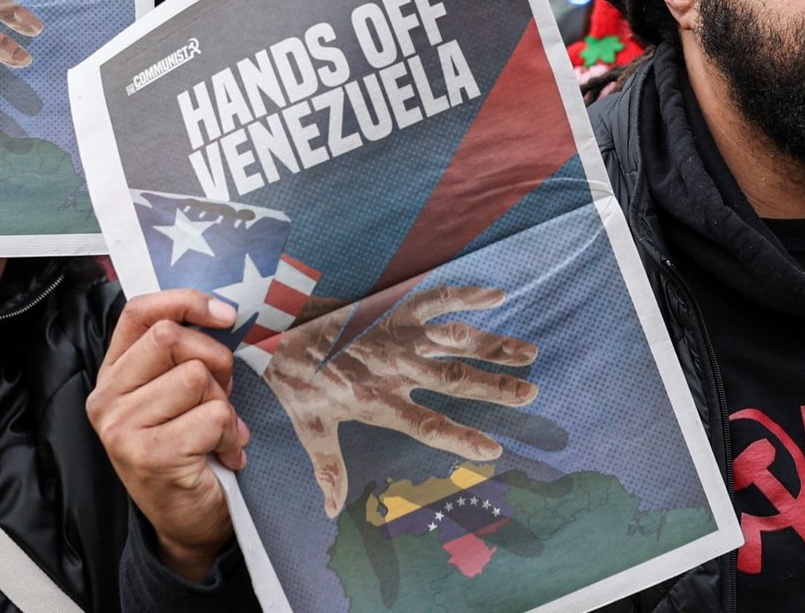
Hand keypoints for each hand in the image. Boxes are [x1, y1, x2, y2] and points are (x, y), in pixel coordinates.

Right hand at [89, 291, 246, 581]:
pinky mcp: (147, 455)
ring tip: (216, 433)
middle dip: (215, 361)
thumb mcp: (178, 393)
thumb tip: (223, 312)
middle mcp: (107, 398)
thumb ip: (183, 354)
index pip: (140, 312)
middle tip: (221, 397)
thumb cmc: (191, 448)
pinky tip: (223, 455)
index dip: (186, 302)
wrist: (189, 523)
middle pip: (172, 338)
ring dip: (223, 404)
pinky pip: (213, 416)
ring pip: (197, 376)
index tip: (226, 314)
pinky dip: (231, 434)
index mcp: (113, 374)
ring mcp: (122, 428)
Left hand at [263, 285, 537, 517]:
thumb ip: (328, 466)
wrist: (274, 324)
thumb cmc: (293, 376)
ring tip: (528, 352)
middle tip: (530, 393)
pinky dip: (466, 294)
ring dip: (493, 346)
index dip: (461, 437)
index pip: (427, 424)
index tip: (493, 449)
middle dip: (494, 388)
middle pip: (454, 379)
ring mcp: (398, 334)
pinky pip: (437, 298)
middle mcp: (396, 367)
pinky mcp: (394, 307)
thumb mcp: (308, 424)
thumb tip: (332, 510)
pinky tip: (497, 294)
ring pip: (455, 340)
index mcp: (378, 400)